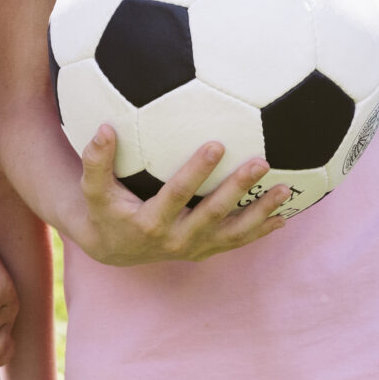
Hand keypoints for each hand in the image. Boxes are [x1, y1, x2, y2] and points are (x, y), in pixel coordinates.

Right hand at [77, 127, 290, 265]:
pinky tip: (284, 215)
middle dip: (238, 188)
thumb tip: (104, 128)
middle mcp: (176, 240)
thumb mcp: (94, 188)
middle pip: (213, 214)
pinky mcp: (206, 251)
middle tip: (261, 161)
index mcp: (150, 223)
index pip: (177, 195)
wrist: (114, 248)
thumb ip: (96, 160)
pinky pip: (237, 241)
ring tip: (284, 190)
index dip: (197, 171)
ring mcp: (194, 248)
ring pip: (233, 232)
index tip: (217, 144)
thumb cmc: (105, 209)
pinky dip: (261, 230)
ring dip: (261, 212)